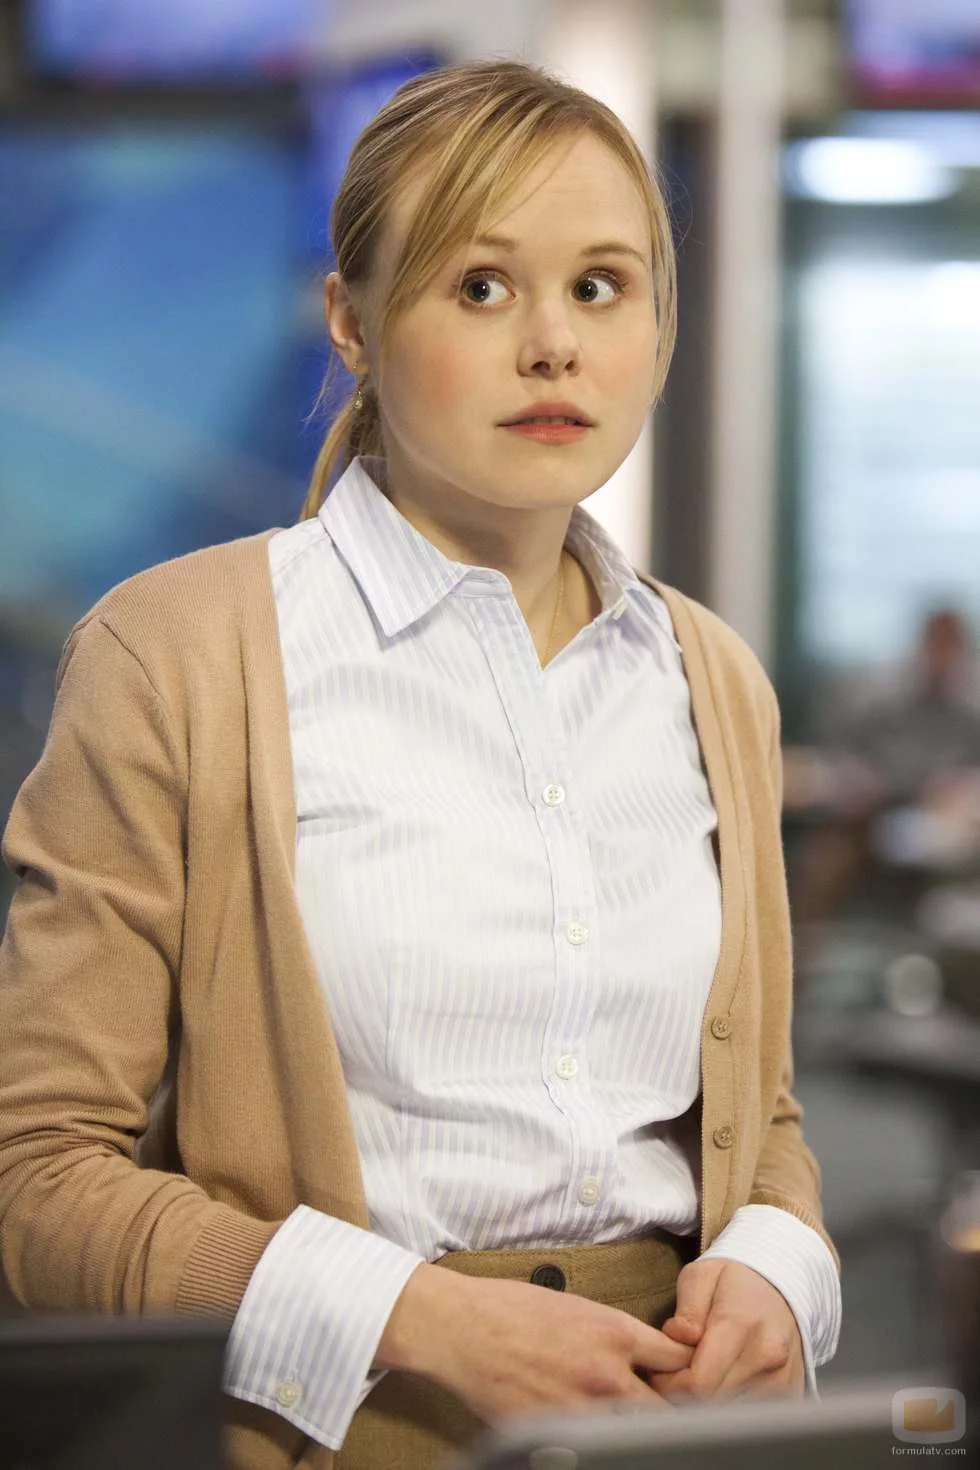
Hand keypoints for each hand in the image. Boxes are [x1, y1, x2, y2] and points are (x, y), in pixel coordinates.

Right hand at [376, 1263, 694, 1422]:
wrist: (462, 1329)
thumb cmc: (513, 1310)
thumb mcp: (576, 1307)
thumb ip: (614, 1336)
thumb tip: (644, 1360)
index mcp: (615, 1334)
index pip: (679, 1360)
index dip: (685, 1370)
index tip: (682, 1376)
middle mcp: (607, 1376)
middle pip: (668, 1409)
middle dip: (670, 1411)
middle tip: (664, 1411)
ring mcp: (582, 1412)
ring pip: (635, 1435)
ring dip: (634, 1430)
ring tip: (626, 1425)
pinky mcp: (555, 1437)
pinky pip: (593, 1449)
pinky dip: (598, 1445)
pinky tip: (590, 1439)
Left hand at [647, 1259, 804, 1401]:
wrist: (779, 1288)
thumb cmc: (734, 1282)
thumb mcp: (702, 1276)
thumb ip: (688, 1308)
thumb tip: (678, 1335)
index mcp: (741, 1324)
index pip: (698, 1383)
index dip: (669, 1383)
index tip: (660, 1370)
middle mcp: (767, 1357)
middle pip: (712, 1404)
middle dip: (684, 1395)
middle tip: (675, 1373)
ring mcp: (783, 1380)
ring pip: (730, 1415)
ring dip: (708, 1404)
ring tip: (700, 1376)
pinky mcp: (791, 1394)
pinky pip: (752, 1417)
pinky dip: (731, 1407)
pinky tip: (722, 1385)